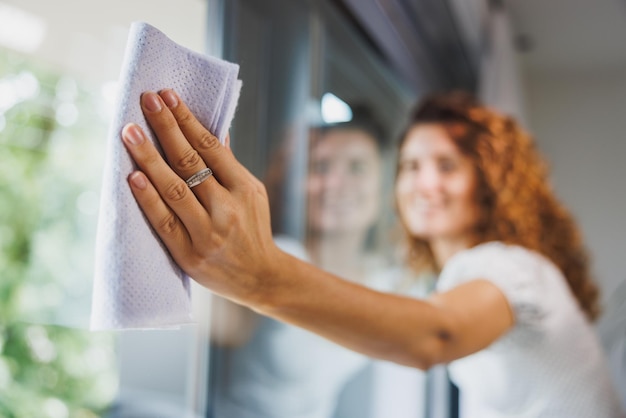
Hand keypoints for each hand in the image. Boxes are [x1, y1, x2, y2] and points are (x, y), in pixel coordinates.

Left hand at [121, 89, 280, 305]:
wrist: (260, 277)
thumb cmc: (253, 230)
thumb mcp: (252, 194)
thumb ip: (229, 165)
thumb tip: (213, 130)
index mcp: (244, 188)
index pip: (211, 147)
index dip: (187, 120)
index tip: (168, 95)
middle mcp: (227, 208)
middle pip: (191, 162)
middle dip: (166, 128)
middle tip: (146, 100)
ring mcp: (208, 232)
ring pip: (175, 189)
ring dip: (149, 158)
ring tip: (130, 132)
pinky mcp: (190, 255)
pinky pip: (165, 223)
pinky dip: (148, 199)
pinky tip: (133, 177)